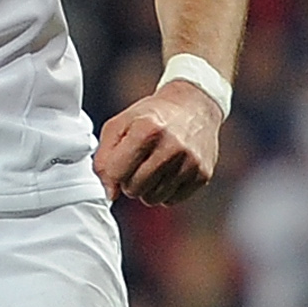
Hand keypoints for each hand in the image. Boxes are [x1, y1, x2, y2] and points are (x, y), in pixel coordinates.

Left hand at [94, 82, 223, 205]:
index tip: (114, 172)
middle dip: (129, 181)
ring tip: (152, 167)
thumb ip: (104, 157)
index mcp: (147, 130)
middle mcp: (171, 147)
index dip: (110, 176)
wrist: (193, 106)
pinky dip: (165, 191)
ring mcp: (189, 162)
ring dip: (147, 188)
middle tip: (136, 165)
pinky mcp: (202, 174)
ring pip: (153, 198)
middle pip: (134, 189)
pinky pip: (171, 200)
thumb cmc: (153, 116)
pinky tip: (167, 172)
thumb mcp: (119, 124)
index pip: (117, 173)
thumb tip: (109, 192)